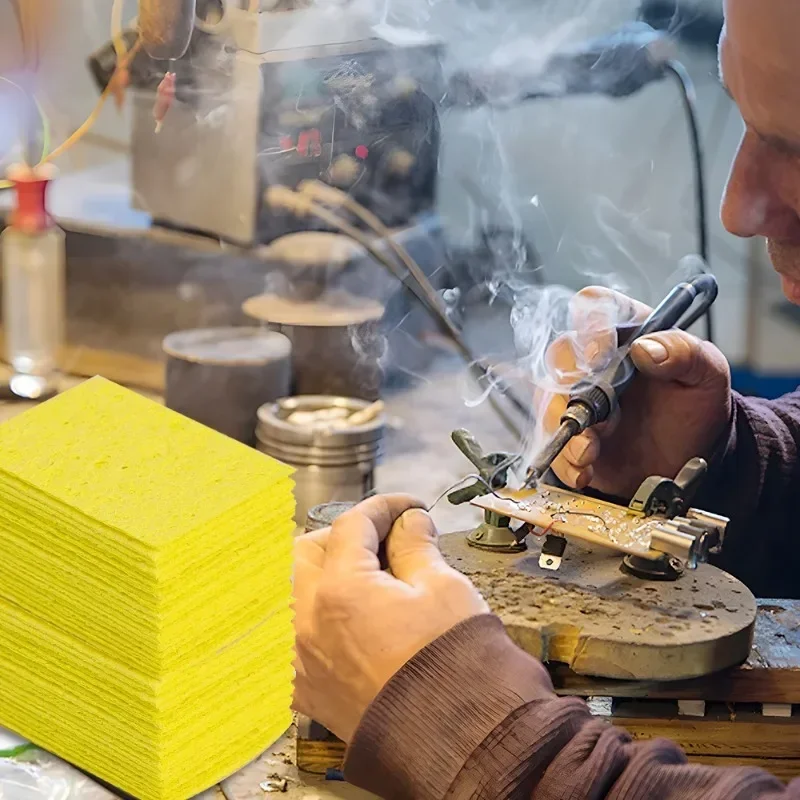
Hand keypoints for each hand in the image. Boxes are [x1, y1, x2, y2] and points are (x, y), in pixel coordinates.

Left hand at [293, 494, 488, 742]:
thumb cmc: (453, 667)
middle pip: (304, 552)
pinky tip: (339, 617)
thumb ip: (417, 546)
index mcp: (340, 590)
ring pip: (286, 593)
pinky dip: (308, 616)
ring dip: (316, 573)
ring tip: (357, 575)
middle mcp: (306, 622)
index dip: (384, 508)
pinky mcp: (304, 688)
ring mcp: (299, 659)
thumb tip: (410, 523)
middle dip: (340, 537)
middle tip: (379, 539)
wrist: (456, 742)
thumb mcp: (443, 588)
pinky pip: (289, 637)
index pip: (353, 525)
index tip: (407, 509)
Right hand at [541, 287, 731, 497]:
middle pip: (561, 354)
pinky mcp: (570, 431)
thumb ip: (685, 353)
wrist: (687, 460)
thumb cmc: (695, 408)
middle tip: (597, 410)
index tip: (600, 354)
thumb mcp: (707, 375)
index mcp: (626, 332)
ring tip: (591, 451)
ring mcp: (577, 397)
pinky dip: (564, 458)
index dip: (590, 325)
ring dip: (566, 428)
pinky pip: (551, 440)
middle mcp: (594, 361)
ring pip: (549, 400)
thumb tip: (646, 348)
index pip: (594, 306)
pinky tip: (585, 469)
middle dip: (572, 384)